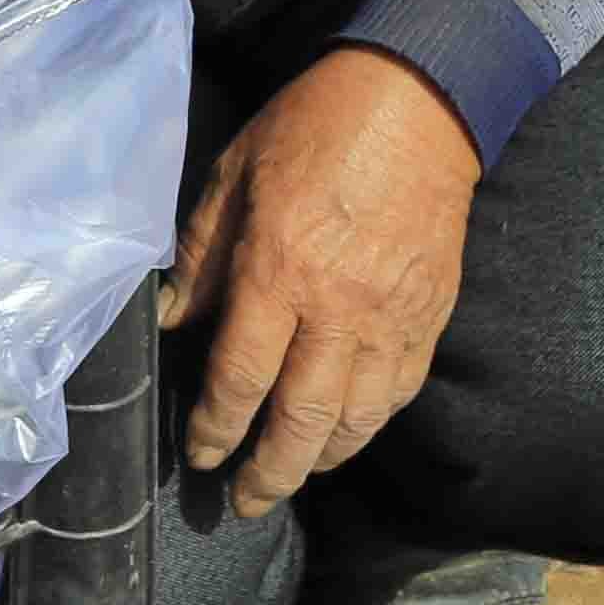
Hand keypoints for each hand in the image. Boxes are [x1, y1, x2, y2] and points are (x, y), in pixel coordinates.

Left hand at [161, 46, 478, 510]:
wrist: (419, 101)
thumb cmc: (314, 128)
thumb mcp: (234, 176)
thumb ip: (201, 255)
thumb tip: (173, 321)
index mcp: (279, 269)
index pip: (240, 378)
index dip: (215, 430)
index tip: (200, 457)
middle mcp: (338, 306)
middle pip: (301, 419)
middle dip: (269, 473)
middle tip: (244, 503)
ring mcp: (392, 316)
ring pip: (357, 419)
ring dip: (321, 460)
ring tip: (292, 477)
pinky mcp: (430, 314)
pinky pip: (400, 391)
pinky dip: (371, 425)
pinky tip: (347, 435)